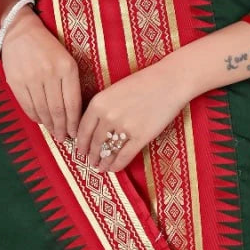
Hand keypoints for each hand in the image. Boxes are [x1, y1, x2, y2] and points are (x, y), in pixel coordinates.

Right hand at [0, 7, 82, 140]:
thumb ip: (71, 83)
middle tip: (64, 139)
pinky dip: (35, 117)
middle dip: (62, 128)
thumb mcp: (67, 59)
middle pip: (57, 110)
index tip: (76, 133)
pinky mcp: (16, 81)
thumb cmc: (49, 47)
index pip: (72, 102)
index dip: (74, 122)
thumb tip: (73, 114)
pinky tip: (40, 121)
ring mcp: (31, 78)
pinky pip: (27, 106)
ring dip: (49, 125)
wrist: (21, 31)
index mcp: (67, 67)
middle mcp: (50, 73)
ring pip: (42, 110)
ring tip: (54, 133)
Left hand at [73, 61, 189, 172]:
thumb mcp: (115, 89)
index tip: (79, 151)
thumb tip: (95, 128)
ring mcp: (124, 128)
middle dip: (91, 155)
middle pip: (94, 142)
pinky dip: (117, 165)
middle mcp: (108, 116)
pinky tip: (114, 169)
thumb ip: (102, 107)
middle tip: (90, 161)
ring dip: (103, 162)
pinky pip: (124, 156)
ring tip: (101, 167)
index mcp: (98, 102)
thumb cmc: (143, 82)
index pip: (83, 129)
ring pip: (108, 151)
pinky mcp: (141, 137)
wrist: (169, 81)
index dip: (80, 143)